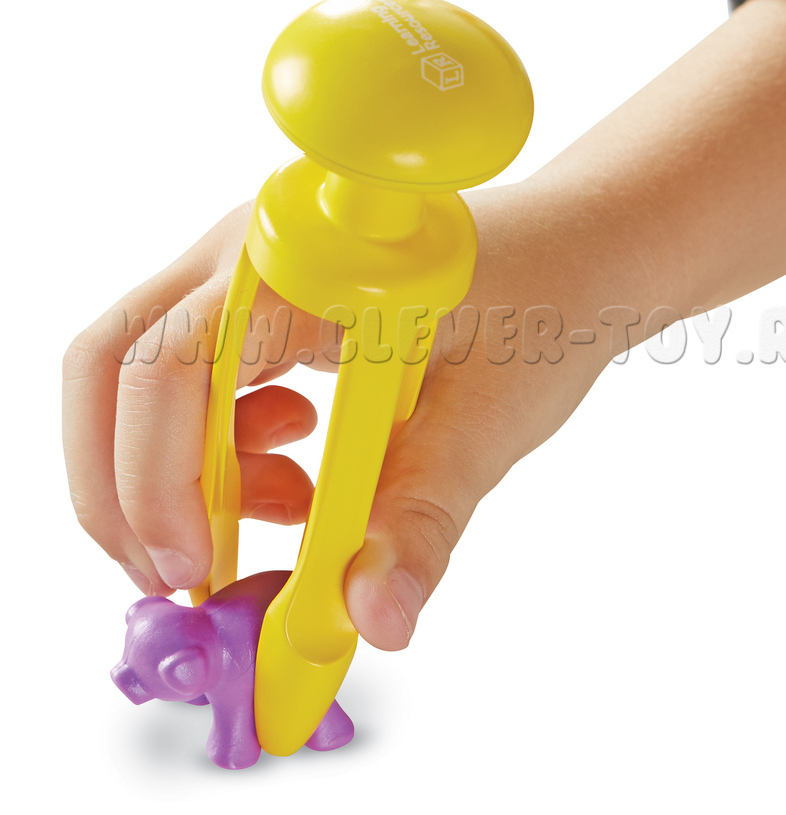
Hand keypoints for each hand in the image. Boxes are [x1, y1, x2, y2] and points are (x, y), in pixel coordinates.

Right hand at [63, 186, 611, 649]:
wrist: (575, 256)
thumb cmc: (545, 308)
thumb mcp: (486, 422)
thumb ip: (420, 523)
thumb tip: (372, 621)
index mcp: (310, 263)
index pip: (174, 365)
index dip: (156, 479)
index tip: (197, 573)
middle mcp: (258, 254)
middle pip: (120, 366)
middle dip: (130, 485)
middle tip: (183, 572)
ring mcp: (256, 272)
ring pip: (149, 381)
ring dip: (186, 473)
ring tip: (295, 506)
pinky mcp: (268, 302)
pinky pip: (197, 383)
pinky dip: (223, 450)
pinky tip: (302, 468)